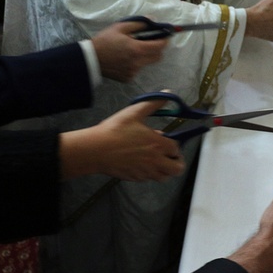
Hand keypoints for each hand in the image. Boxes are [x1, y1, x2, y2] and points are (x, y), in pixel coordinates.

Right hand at [59, 99, 184, 181]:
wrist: (95, 150)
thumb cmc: (115, 131)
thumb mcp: (135, 112)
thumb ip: (154, 103)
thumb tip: (167, 93)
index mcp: (158, 145)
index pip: (177, 149)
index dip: (175, 145)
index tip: (167, 140)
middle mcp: (155, 161)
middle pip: (176, 169)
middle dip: (176, 162)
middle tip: (169, 155)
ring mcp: (145, 172)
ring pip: (163, 177)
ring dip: (164, 169)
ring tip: (156, 159)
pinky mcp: (134, 178)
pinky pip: (148, 179)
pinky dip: (149, 173)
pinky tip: (141, 162)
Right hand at [91, 20, 168, 81]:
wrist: (91, 59)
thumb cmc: (105, 41)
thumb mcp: (120, 27)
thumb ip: (139, 23)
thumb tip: (153, 20)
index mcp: (137, 49)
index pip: (160, 46)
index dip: (165, 40)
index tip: (165, 35)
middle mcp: (138, 63)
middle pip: (158, 56)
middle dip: (158, 48)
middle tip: (151, 41)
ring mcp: (133, 72)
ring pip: (148, 63)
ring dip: (146, 56)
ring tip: (133, 49)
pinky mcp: (128, 78)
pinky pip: (138, 69)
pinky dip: (136, 63)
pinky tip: (125, 58)